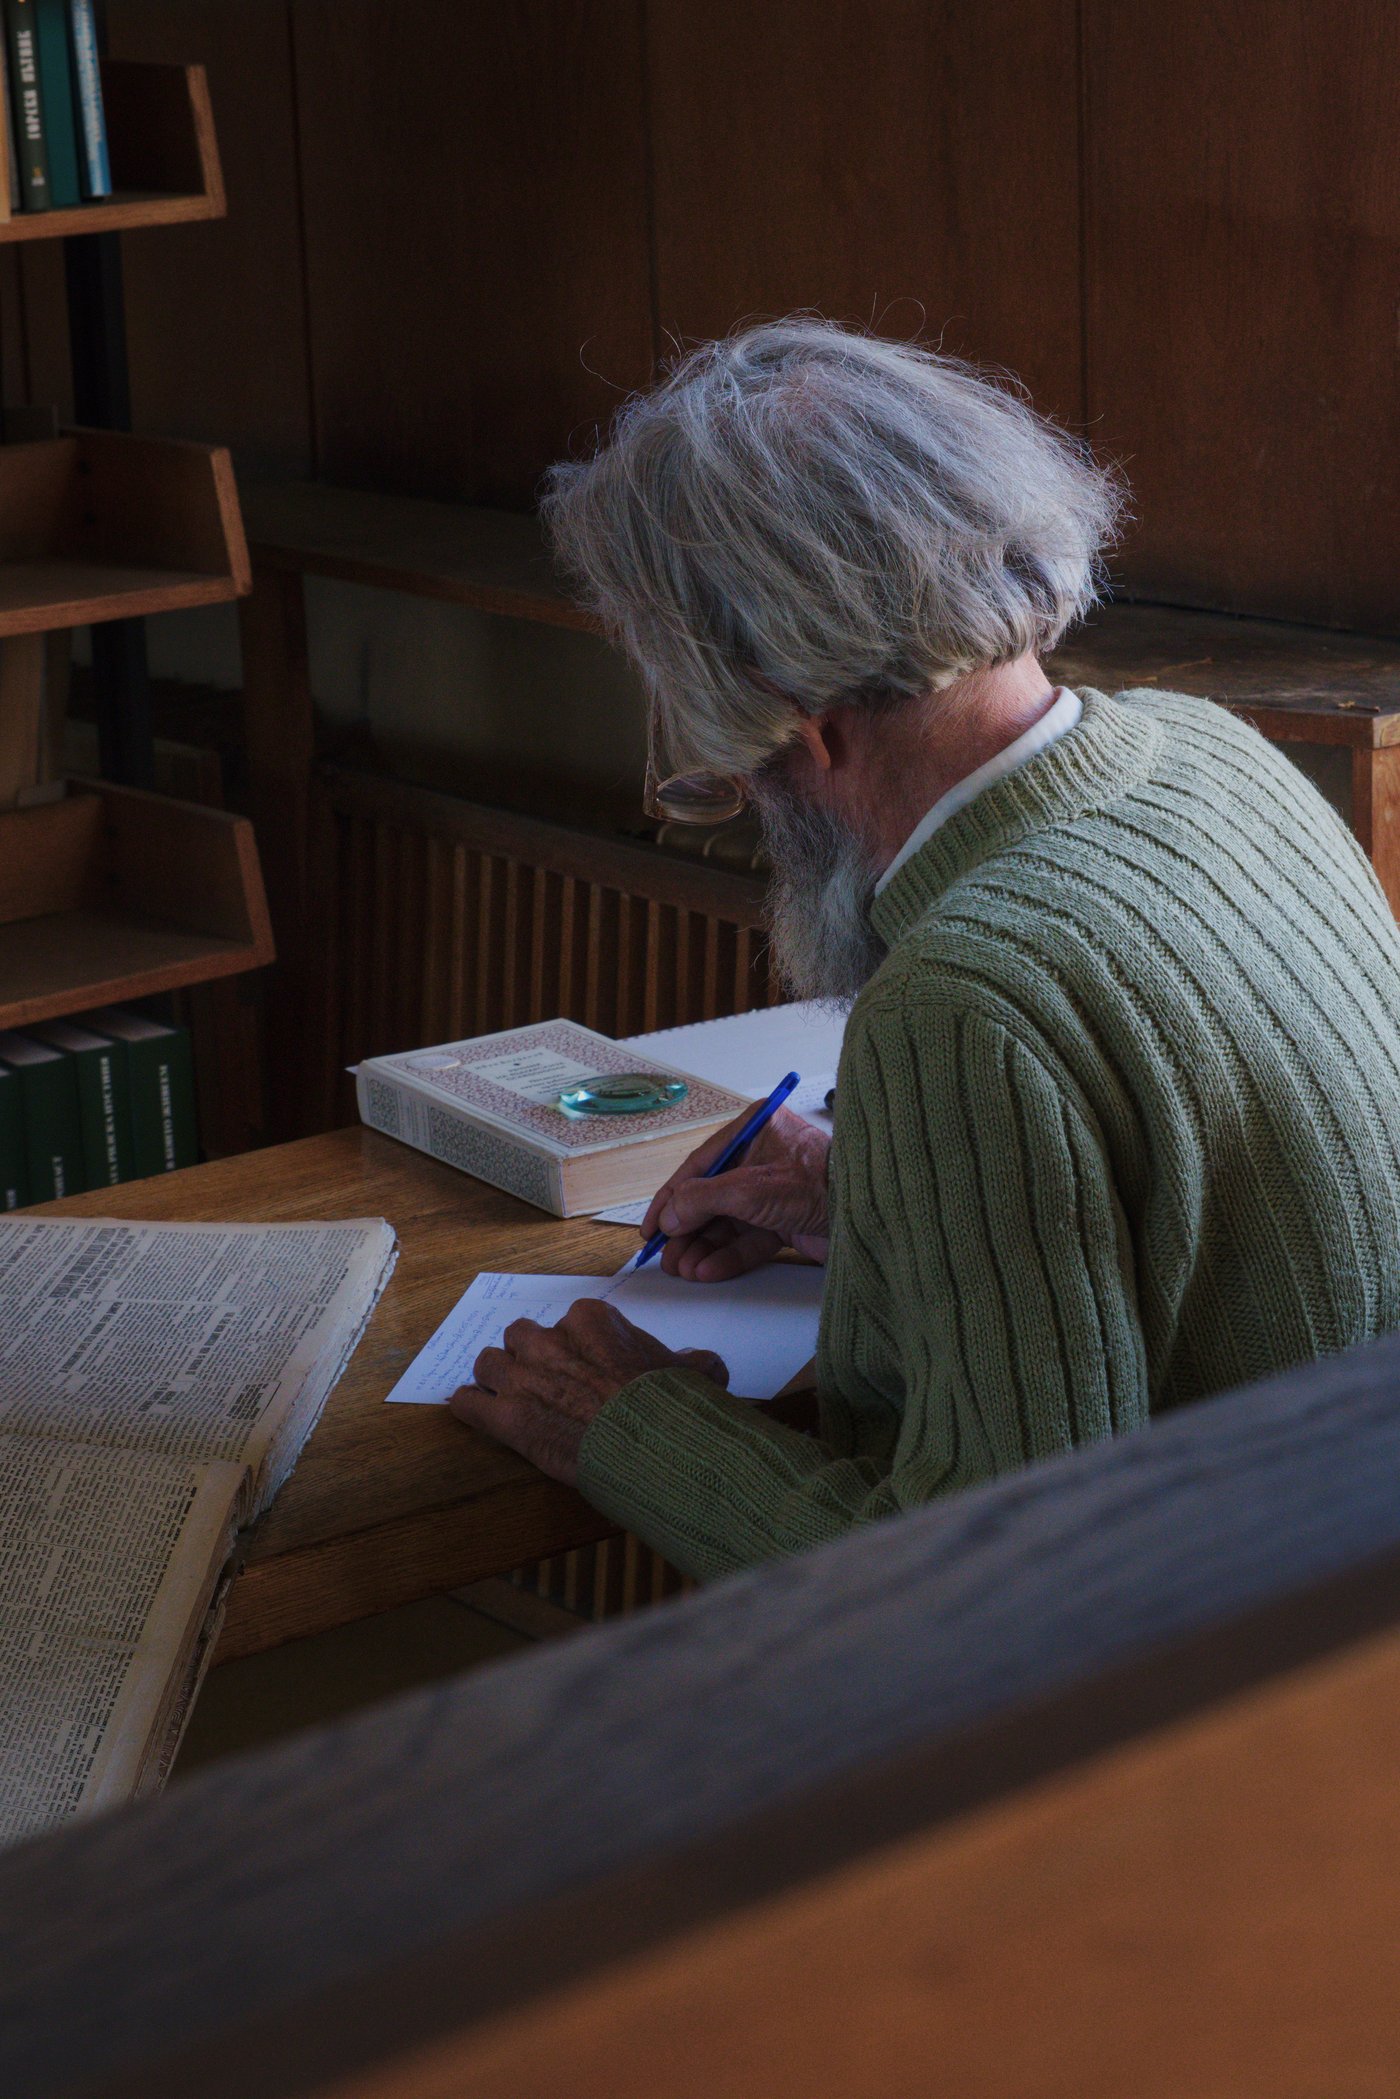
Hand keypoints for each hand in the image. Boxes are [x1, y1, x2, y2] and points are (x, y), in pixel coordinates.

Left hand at [448, 1295, 728, 1484]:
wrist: (654, 1446)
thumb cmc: (673, 1407)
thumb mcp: (697, 1372)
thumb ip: (692, 1361)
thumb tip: (703, 1364)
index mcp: (592, 1320)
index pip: (570, 1321)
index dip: (575, 1347)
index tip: (584, 1368)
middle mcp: (551, 1340)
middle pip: (521, 1336)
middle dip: (530, 1358)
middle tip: (547, 1383)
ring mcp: (523, 1377)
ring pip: (489, 1363)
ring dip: (497, 1379)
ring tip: (510, 1398)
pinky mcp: (506, 1416)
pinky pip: (466, 1402)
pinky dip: (470, 1407)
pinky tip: (479, 1415)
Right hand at [641, 1104, 830, 1282]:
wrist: (868, 1213)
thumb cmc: (815, 1184)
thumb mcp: (747, 1188)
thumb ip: (700, 1199)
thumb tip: (668, 1217)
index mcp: (753, 1131)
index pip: (698, 1166)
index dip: (670, 1199)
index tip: (650, 1228)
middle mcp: (762, 1157)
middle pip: (710, 1198)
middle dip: (686, 1230)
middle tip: (666, 1258)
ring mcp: (775, 1191)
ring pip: (728, 1222)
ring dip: (703, 1247)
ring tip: (683, 1270)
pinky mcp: (787, 1220)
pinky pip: (749, 1239)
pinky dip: (728, 1255)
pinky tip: (707, 1271)